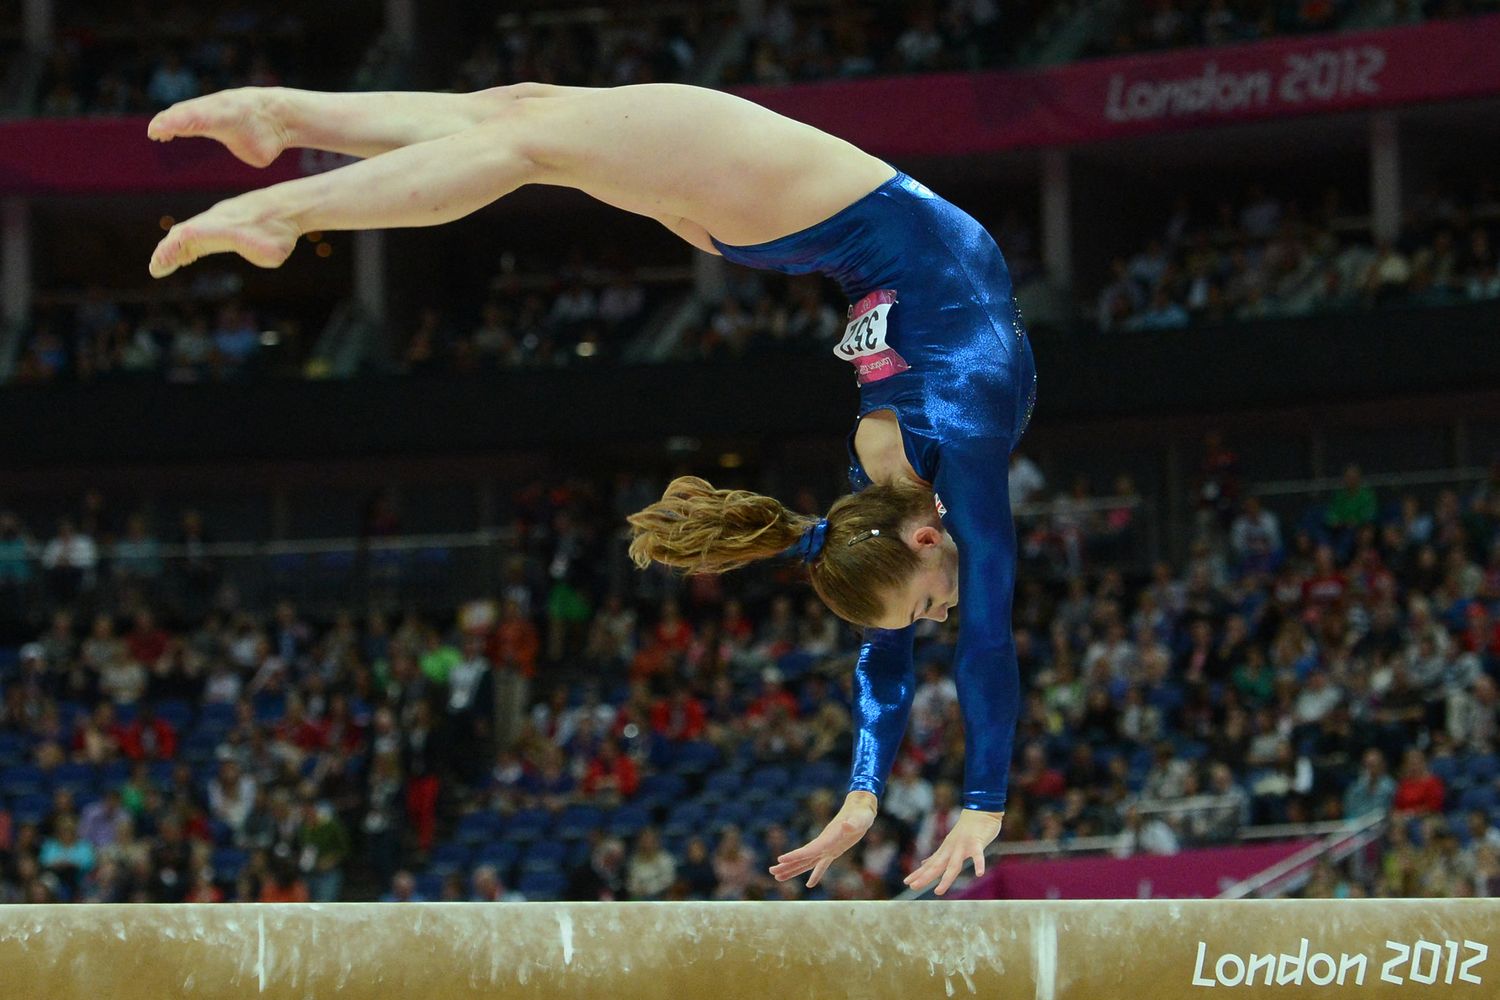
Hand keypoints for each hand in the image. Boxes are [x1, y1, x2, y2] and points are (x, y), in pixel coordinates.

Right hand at [149, 193, 299, 277]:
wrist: (288, 206)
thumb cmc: (280, 232)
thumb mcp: (272, 253)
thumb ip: (256, 256)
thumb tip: (246, 253)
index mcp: (222, 229)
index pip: (188, 239)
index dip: (170, 252)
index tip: (156, 268)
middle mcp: (215, 220)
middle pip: (184, 234)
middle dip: (168, 251)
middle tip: (156, 268)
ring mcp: (219, 217)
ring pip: (190, 230)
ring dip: (175, 247)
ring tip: (163, 263)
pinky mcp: (225, 218)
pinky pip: (200, 229)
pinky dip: (189, 241)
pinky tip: (186, 255)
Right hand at [769, 791, 875, 888]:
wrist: (860, 808)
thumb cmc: (861, 813)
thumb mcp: (860, 819)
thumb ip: (853, 823)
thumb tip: (847, 825)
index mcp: (827, 838)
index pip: (808, 850)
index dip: (795, 855)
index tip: (780, 859)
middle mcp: (824, 843)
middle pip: (802, 857)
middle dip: (787, 865)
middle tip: (772, 872)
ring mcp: (827, 847)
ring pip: (807, 862)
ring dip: (794, 869)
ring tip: (779, 877)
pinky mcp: (834, 850)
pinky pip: (821, 865)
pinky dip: (816, 874)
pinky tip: (809, 884)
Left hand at [904, 809, 1002, 896]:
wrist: (980, 811)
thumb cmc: (966, 829)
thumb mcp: (949, 843)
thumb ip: (938, 856)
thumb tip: (924, 864)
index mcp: (945, 850)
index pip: (930, 865)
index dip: (919, 873)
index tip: (907, 882)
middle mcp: (951, 849)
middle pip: (937, 866)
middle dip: (925, 877)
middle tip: (913, 887)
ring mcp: (963, 846)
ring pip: (954, 864)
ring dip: (946, 878)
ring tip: (938, 892)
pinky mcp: (977, 843)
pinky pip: (978, 855)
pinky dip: (979, 864)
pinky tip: (979, 874)